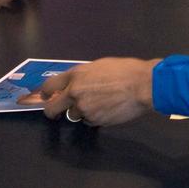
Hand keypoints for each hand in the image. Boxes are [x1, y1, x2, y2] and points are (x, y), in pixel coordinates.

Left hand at [39, 58, 160, 125]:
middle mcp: (75, 93)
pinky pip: (90, 121)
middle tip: (55, 113)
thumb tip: (77, 83)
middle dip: (52, 112)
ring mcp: (84, 109)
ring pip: (74, 115)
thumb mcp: (100, 66)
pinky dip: (95, 117)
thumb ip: (84, 76)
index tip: (45, 97)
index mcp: (76, 75)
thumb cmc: (126, 70)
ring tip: (98, 105)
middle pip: (53, 108)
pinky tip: (107, 110)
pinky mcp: (95, 121)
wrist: (143, 85)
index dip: (45, 93)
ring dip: (81, 112)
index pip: (49, 86)